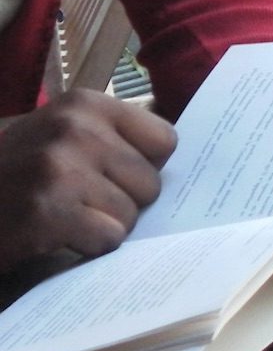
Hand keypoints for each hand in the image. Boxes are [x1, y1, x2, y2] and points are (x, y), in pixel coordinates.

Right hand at [0, 89, 176, 272]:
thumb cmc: (18, 169)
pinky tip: (58, 234)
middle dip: (127, 202)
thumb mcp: (64, 135)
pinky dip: (89, 246)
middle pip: (152, 184)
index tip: (121, 175)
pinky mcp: (48, 211)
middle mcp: (77, 128)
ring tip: (67, 215)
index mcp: (87, 104)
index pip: (165, 140)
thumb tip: (175, 166)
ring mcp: (61, 168)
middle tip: (84, 201)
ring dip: (105, 225)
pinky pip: (108, 239)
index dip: (148, 166)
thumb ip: (115, 141)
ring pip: (131, 215)